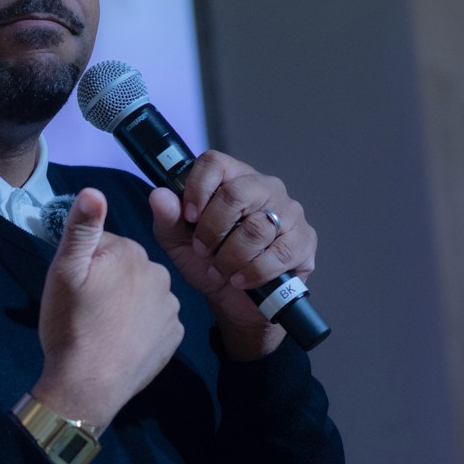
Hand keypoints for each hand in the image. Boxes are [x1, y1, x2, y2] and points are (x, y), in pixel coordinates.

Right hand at [32, 188, 183, 428]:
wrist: (86, 386)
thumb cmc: (70, 325)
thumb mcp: (64, 271)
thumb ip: (81, 228)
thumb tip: (93, 190)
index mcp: (131, 253)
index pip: (105, 245)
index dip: (85, 264)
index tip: (74, 287)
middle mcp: (160, 275)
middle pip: (127, 268)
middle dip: (108, 281)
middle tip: (85, 308)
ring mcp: (170, 308)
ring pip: (143, 293)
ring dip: (126, 303)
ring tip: (102, 327)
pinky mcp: (174, 337)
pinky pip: (155, 320)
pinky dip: (140, 327)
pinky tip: (121, 341)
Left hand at [147, 151, 316, 360]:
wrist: (237, 301)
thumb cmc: (209, 262)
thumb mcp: (180, 243)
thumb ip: (168, 219)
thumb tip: (159, 195)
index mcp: (232, 178)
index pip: (215, 162)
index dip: (197, 188)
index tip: (188, 216)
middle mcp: (264, 187)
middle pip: (236, 193)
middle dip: (212, 229)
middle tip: (202, 251)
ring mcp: (289, 212)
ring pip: (256, 228)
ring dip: (230, 257)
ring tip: (219, 271)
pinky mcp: (304, 240)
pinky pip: (280, 253)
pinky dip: (254, 271)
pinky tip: (240, 280)